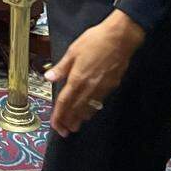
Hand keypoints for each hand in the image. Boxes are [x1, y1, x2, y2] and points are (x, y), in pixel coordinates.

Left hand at [44, 10, 144, 137]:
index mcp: (77, 78)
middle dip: (69, 121)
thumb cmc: (96, 40)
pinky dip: (92, 109)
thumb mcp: (73, 51)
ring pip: (89, 108)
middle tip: (64, 131)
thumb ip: (61, 67)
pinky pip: (99, 102)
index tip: (55, 125)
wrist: (121, 38)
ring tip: (75, 125)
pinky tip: (90, 110)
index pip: (65, 102)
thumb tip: (49, 77)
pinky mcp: (112, 85)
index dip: (59, 115)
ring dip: (81, 118)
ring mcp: (102, 87)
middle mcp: (89, 86)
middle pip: (77, 109)